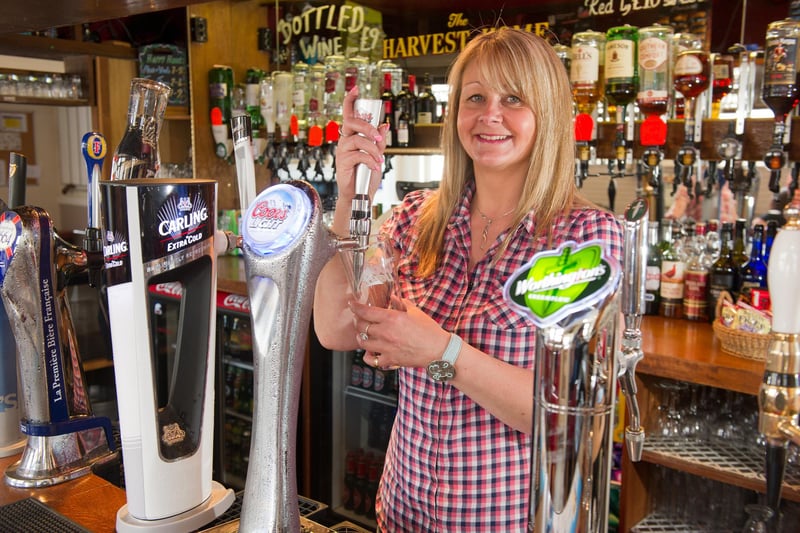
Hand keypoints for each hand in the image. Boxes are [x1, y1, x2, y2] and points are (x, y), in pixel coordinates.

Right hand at [335, 86, 388, 201]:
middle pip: (352, 123)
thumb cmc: (366, 173)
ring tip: (379, 159)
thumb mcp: (377, 154)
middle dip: (368, 127)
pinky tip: (374, 166)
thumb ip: (380, 140)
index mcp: (352, 135)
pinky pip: (358, 155)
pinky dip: (370, 160)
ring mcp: (342, 151)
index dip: (350, 101)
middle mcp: (345, 140)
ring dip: (373, 149)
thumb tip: (385, 124)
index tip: (355, 89)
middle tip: (379, 136)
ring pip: (358, 140)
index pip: (349, 114)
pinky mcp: (343, 162)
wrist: (359, 194)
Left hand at [349, 297, 449, 369]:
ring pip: (363, 343)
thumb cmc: (429, 331)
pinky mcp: (390, 360)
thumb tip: (393, 297)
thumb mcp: (415, 312)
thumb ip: (401, 303)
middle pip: (361, 326)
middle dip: (357, 321)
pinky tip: (371, 352)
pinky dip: (369, 356)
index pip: (366, 312)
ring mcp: (386, 348)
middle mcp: (386, 333)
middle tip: (359, 319)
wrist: (438, 350)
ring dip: (360, 337)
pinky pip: (372, 360)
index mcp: (392, 318)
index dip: (355, 307)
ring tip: (363, 335)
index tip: (352, 304)